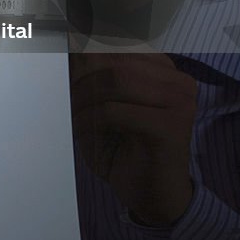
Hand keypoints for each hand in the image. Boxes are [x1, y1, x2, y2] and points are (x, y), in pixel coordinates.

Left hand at [70, 53, 196, 225]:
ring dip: (82, 97)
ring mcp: (178, 101)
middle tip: (64, 96)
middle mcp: (176, 80)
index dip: (80, 54)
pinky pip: (113, 110)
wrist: (153, 194)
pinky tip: (81, 130)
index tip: (61, 68)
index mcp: (162, 68)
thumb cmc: (125, 146)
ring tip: (73, 114)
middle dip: (78, 76)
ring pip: (112, 80)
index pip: (113, 44)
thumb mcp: (105, 103)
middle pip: (110, 58)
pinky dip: (88, 119)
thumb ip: (92, 75)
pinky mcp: (170, 126)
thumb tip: (64, 44)